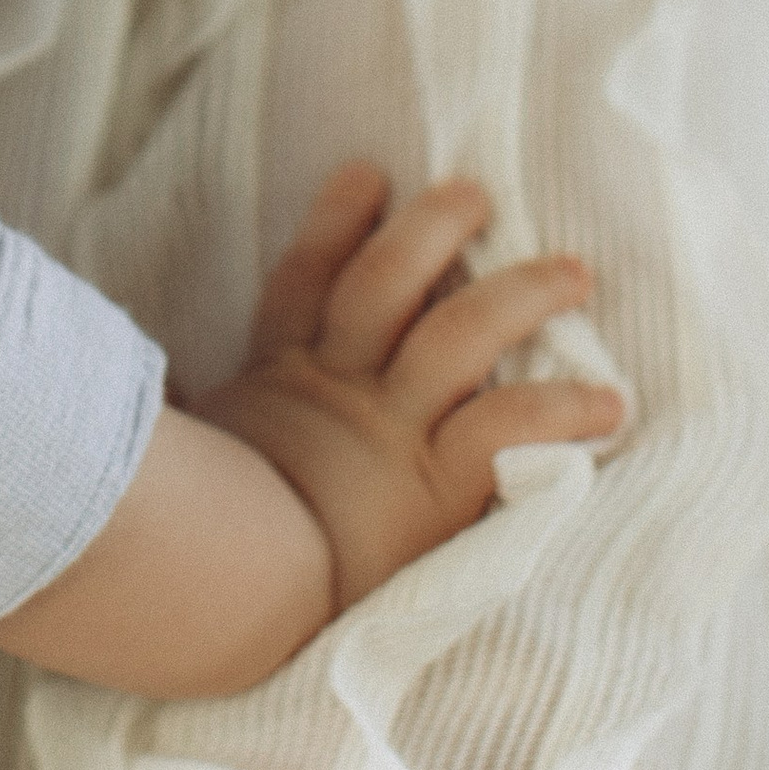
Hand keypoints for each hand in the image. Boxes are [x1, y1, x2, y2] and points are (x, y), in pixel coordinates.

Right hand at [194, 166, 622, 614]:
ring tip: (572, 272)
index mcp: (276, 381)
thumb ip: (178, 427)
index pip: (305, 281)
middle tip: (476, 193)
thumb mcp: (180, 465)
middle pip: (385, 284)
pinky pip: (508, 427)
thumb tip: (158, 407)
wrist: (226, 595)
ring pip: (457, 336)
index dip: (336, 222)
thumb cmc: (199, 539)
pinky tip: (610, 405)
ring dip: (518, 296)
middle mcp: (339, 390)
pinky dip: (563, 410)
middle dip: (432, 230)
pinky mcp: (434, 482)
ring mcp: (389, 429)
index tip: (368, 174)